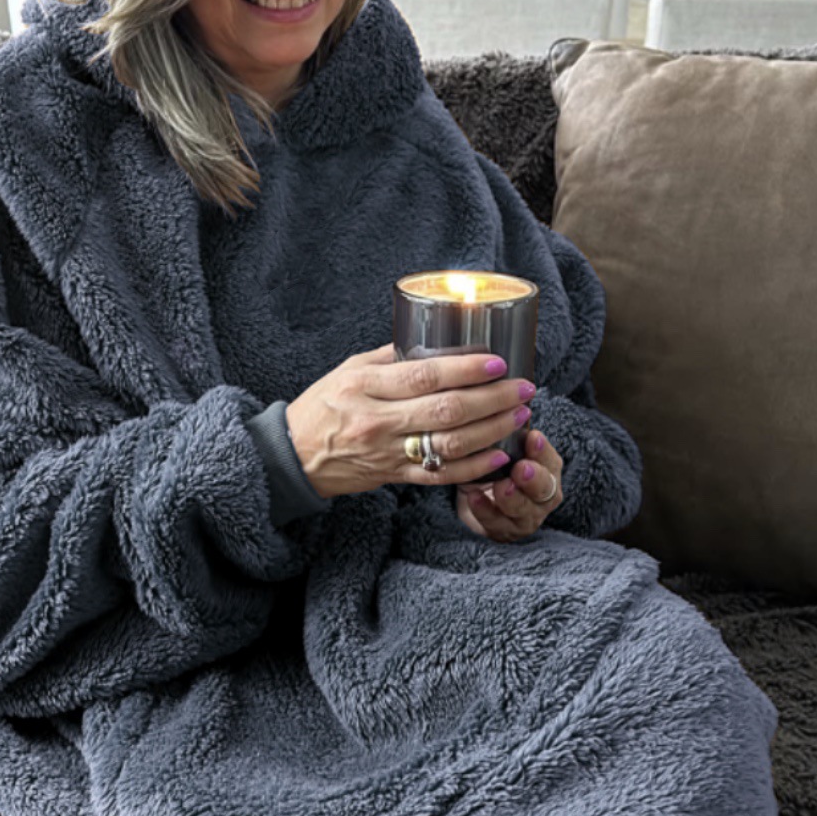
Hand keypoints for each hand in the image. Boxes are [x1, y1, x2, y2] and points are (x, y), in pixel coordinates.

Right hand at [284, 343, 534, 499]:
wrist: (293, 455)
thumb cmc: (322, 405)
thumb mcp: (348, 369)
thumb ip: (390, 357)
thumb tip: (437, 338)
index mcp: (364, 386)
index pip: (423, 376)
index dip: (465, 370)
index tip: (497, 363)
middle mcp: (377, 420)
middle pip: (445, 411)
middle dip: (492, 399)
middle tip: (523, 387)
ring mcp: (386, 453)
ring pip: (450, 444)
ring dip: (492, 430)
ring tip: (519, 415)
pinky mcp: (393, 477)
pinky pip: (441, 475)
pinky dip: (475, 467)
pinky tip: (499, 453)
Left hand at [455, 427, 563, 541]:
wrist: (477, 496)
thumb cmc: (495, 464)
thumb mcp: (504, 446)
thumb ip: (509, 429)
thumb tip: (506, 397)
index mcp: (547, 469)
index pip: (551, 460)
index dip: (542, 451)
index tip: (532, 438)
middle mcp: (542, 495)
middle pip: (545, 489)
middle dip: (533, 479)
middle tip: (520, 468)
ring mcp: (525, 517)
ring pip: (523, 510)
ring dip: (512, 497)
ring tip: (500, 486)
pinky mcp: (504, 531)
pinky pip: (496, 523)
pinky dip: (485, 510)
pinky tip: (473, 497)